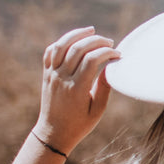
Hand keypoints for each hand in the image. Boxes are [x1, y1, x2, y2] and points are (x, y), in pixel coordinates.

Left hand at [34, 27, 120, 153]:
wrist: (53, 133)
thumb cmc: (79, 124)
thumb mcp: (97, 110)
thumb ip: (104, 88)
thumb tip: (111, 67)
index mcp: (77, 89)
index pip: (92, 60)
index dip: (107, 52)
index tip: (118, 55)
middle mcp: (62, 79)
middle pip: (78, 49)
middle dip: (97, 41)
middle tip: (109, 42)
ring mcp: (52, 75)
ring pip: (61, 45)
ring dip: (77, 34)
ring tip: (91, 30)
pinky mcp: (46, 74)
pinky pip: (50, 51)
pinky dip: (62, 42)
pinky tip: (74, 41)